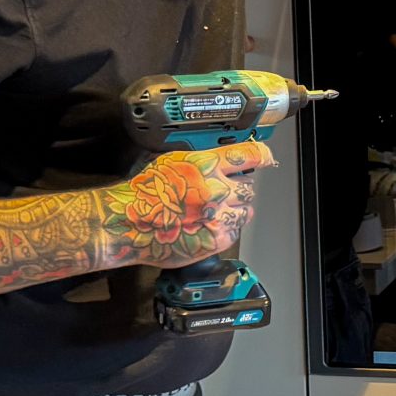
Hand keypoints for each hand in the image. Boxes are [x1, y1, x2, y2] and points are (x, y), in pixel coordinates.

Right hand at [116, 141, 274, 268]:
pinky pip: (235, 231)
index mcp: (205, 165)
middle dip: (239, 188)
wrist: (128, 223)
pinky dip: (227, 228)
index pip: (248, 155)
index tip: (266, 158)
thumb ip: (201, 160)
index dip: (261, 156)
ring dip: (236, 209)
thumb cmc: (144, 193)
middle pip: (249, 186)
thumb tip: (222, 159)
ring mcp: (217, 216)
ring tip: (216, 210)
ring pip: (246, 210)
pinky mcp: (216, 239)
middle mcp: (215, 190)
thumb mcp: (172, 160)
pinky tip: (210, 225)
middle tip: (224, 191)